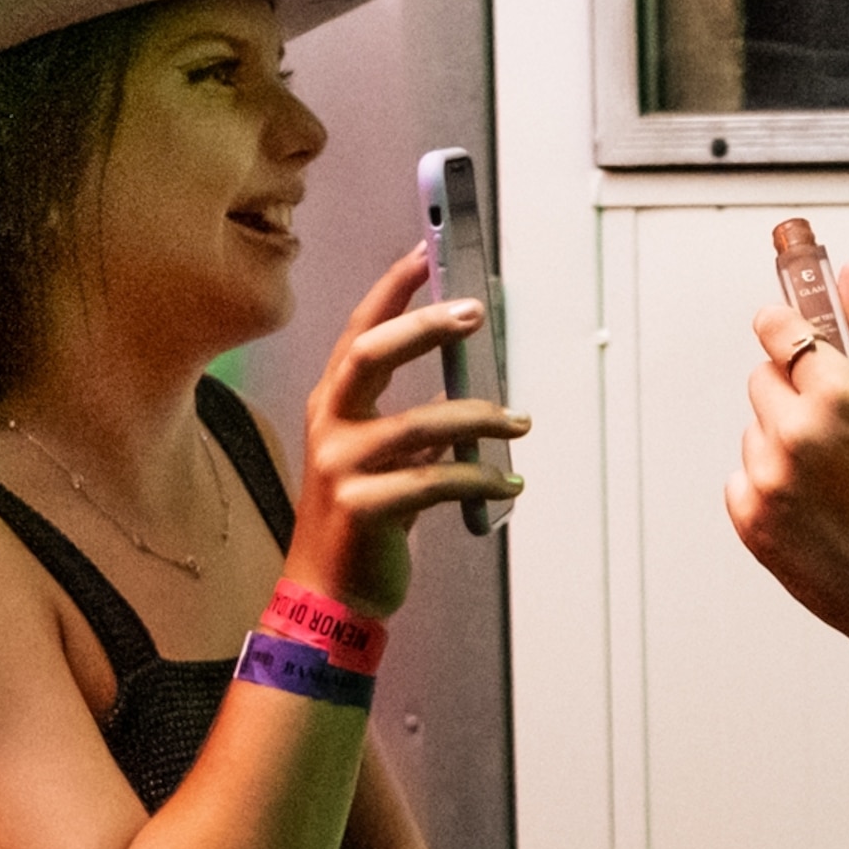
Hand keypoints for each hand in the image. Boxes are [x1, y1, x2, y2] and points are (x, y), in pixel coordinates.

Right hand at [283, 247, 528, 616]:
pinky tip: (509, 484)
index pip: (360, 331)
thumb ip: (414, 426)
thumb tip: (469, 393)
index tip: (427, 252)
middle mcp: (330, 426)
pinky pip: (438, 480)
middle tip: (474, 313)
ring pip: (421, 423)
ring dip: (481, 418)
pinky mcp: (365, 508)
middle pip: (371, 354)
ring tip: (519, 422)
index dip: (393, 290)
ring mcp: (342, 467)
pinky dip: (482, 478)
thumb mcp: (382, 462)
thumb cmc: (362, 524)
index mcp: (333, 405)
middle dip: (424, 326)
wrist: (330, 596)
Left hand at [727, 258, 848, 659]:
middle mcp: (794, 434)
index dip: (783, 326)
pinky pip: (746, 479)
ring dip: (785, 441)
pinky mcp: (751, 522)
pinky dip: (773, 486)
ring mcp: (766, 481)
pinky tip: (821, 510)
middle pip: (764, 378)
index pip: (777, 329)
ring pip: (757, 430)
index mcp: (838, 396)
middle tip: (843, 431)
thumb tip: (847, 275)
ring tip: (839, 481)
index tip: (787, 329)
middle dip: (795, 391)